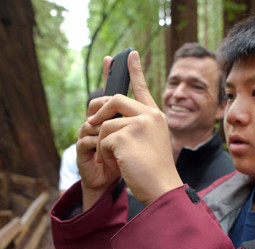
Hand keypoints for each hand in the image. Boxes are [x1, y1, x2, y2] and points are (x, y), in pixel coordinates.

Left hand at [78, 51, 182, 208]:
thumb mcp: (148, 142)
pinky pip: (103, 139)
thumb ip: (134, 126)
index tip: (129, 54)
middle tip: (90, 121)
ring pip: (106, 124)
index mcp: (155, 116)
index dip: (134, 70)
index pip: (141, 88)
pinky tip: (116, 163)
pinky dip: (104, 153)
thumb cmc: (154, 168)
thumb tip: (107, 120)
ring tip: (112, 157)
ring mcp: (138, 124)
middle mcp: (149, 115)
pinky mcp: (125, 136)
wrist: (162, 187)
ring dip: (103, 142)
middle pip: (115, 99)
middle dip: (99, 109)